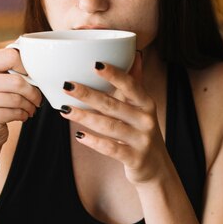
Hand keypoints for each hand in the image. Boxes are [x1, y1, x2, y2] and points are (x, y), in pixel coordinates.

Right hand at [0, 47, 42, 163]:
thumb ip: (6, 71)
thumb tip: (35, 64)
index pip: (9, 56)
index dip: (26, 66)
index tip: (33, 76)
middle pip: (16, 81)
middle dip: (33, 92)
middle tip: (37, 98)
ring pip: (17, 99)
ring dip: (30, 105)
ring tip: (30, 108)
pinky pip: (14, 113)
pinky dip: (23, 115)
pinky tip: (22, 116)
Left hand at [59, 54, 168, 184]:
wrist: (156, 169)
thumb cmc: (142, 134)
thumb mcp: (142, 110)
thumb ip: (135, 85)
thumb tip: (133, 54)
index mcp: (146, 104)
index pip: (130, 85)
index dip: (114, 74)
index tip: (95, 63)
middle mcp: (146, 120)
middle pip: (113, 105)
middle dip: (88, 94)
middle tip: (67, 86)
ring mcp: (141, 140)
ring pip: (109, 126)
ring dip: (85, 117)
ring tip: (65, 110)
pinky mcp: (135, 158)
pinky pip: (111, 149)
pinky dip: (94, 142)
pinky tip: (79, 136)